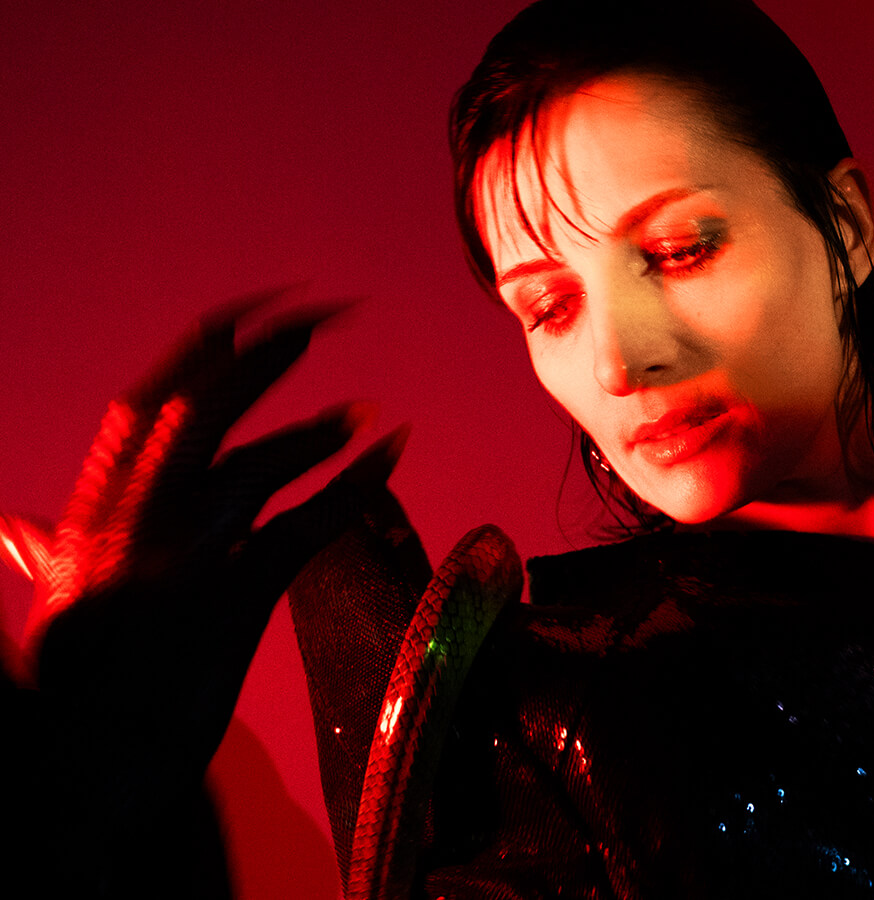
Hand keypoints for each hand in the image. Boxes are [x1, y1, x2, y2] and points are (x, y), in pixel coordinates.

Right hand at [12, 289, 403, 830]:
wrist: (78, 779)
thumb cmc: (72, 695)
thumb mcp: (55, 615)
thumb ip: (49, 558)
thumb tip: (16, 527)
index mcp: (91, 517)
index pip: (144, 407)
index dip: (199, 354)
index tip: (244, 319)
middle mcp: (128, 526)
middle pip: (201, 411)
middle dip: (264, 357)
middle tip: (321, 318)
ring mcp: (178, 564)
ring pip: (252, 466)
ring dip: (315, 431)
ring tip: (362, 413)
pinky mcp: (226, 607)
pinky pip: (302, 528)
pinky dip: (353, 486)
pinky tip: (390, 453)